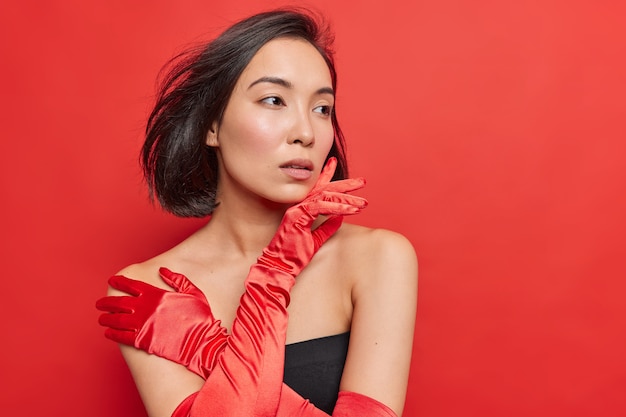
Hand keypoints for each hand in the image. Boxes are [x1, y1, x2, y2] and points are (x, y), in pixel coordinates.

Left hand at [96, 267, 226, 377]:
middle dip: (106, 302)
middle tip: (99, 304)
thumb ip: (177, 279)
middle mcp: (146, 308)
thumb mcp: (193, 293)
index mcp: (157, 294)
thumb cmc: (201, 318)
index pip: (132, 285)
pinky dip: (112, 334)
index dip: (120, 282)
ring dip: (106, 319)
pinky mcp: (142, 341)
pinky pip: (121, 336)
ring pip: (116, 320)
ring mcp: (143, 325)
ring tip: (101, 319)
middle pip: (119, 303)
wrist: (202, 342)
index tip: (111, 280)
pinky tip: (108, 333)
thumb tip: (162, 270)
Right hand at [259, 157, 366, 276]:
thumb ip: (327, 227)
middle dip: (345, 185)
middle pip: (324, 189)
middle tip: (363, 181)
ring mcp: (296, 210)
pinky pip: (320, 207)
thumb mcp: (316, 239)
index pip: (317, 189)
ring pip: (324, 197)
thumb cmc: (295, 255)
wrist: (280, 266)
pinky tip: (352, 211)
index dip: (327, 175)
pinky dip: (338, 208)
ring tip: (363, 203)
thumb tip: (340, 217)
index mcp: (302, 209)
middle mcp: (298, 206)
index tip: (336, 163)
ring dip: (346, 199)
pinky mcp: (297, 217)